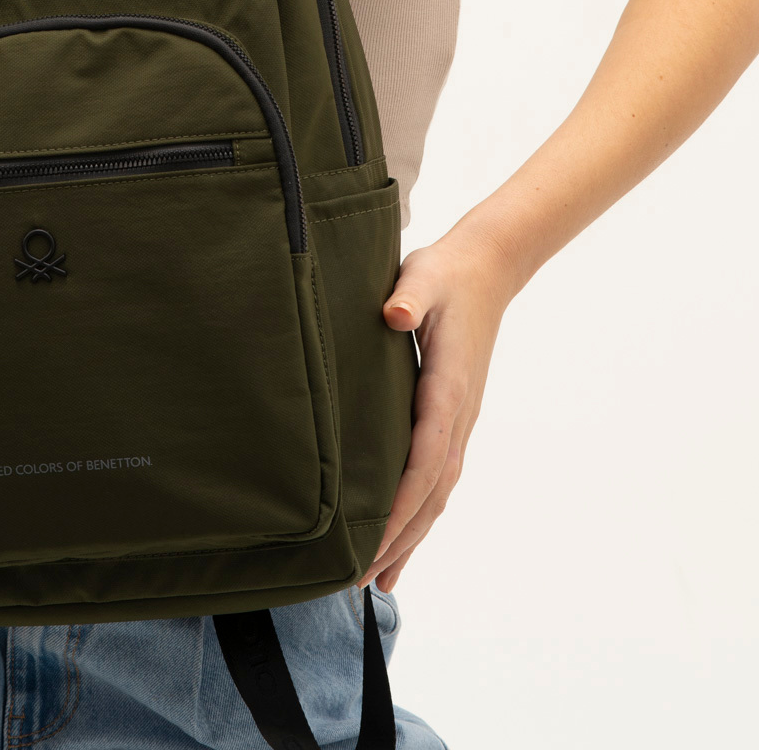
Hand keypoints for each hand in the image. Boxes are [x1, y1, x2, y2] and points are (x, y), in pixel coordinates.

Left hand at [361, 231, 514, 590]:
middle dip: (399, 538)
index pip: (425, 460)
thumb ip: (409, 297)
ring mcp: (460, 420)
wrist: (487, 268)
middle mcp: (458, 415)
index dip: (400, 505)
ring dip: (411, 537)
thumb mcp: (423, 277)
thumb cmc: (446, 273)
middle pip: (432, 493)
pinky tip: (403, 535)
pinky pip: (439, 476)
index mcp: (447, 387)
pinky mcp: (454, 418)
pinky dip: (421, 513)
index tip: (372, 542)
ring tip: (380, 581)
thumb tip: (394, 315)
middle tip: (360, 581)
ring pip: (438, 493)